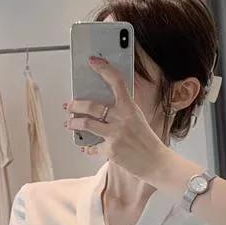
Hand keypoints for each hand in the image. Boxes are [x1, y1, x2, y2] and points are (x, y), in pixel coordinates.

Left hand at [64, 56, 169, 180]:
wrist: (156, 162)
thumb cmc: (147, 141)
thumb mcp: (138, 119)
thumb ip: (123, 110)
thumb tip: (103, 106)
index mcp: (130, 108)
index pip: (117, 82)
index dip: (104, 70)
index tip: (94, 62)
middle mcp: (122, 119)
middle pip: (92, 106)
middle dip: (76, 105)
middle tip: (69, 105)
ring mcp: (115, 135)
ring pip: (86, 124)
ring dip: (74, 123)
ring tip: (70, 123)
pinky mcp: (111, 151)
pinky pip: (92, 147)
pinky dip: (87, 148)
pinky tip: (84, 147)